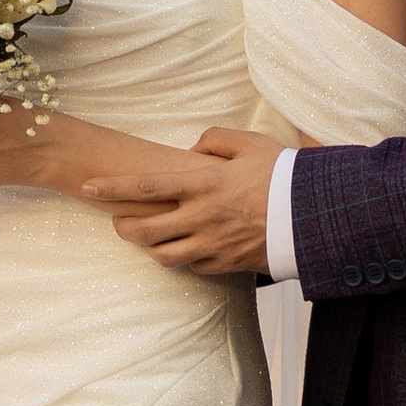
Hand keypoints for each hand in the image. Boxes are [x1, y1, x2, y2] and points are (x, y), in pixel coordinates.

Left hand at [79, 126, 285, 274]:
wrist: (317, 216)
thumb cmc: (284, 175)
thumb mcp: (250, 144)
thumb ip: (214, 140)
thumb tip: (192, 150)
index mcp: (204, 183)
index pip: (145, 186)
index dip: (112, 188)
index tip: (88, 186)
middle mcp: (202, 216)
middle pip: (144, 230)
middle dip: (122, 226)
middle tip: (119, 220)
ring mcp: (213, 244)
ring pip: (163, 256)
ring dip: (149, 247)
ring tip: (148, 236)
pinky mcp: (226, 264)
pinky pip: (193, 266)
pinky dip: (184, 257)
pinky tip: (187, 246)